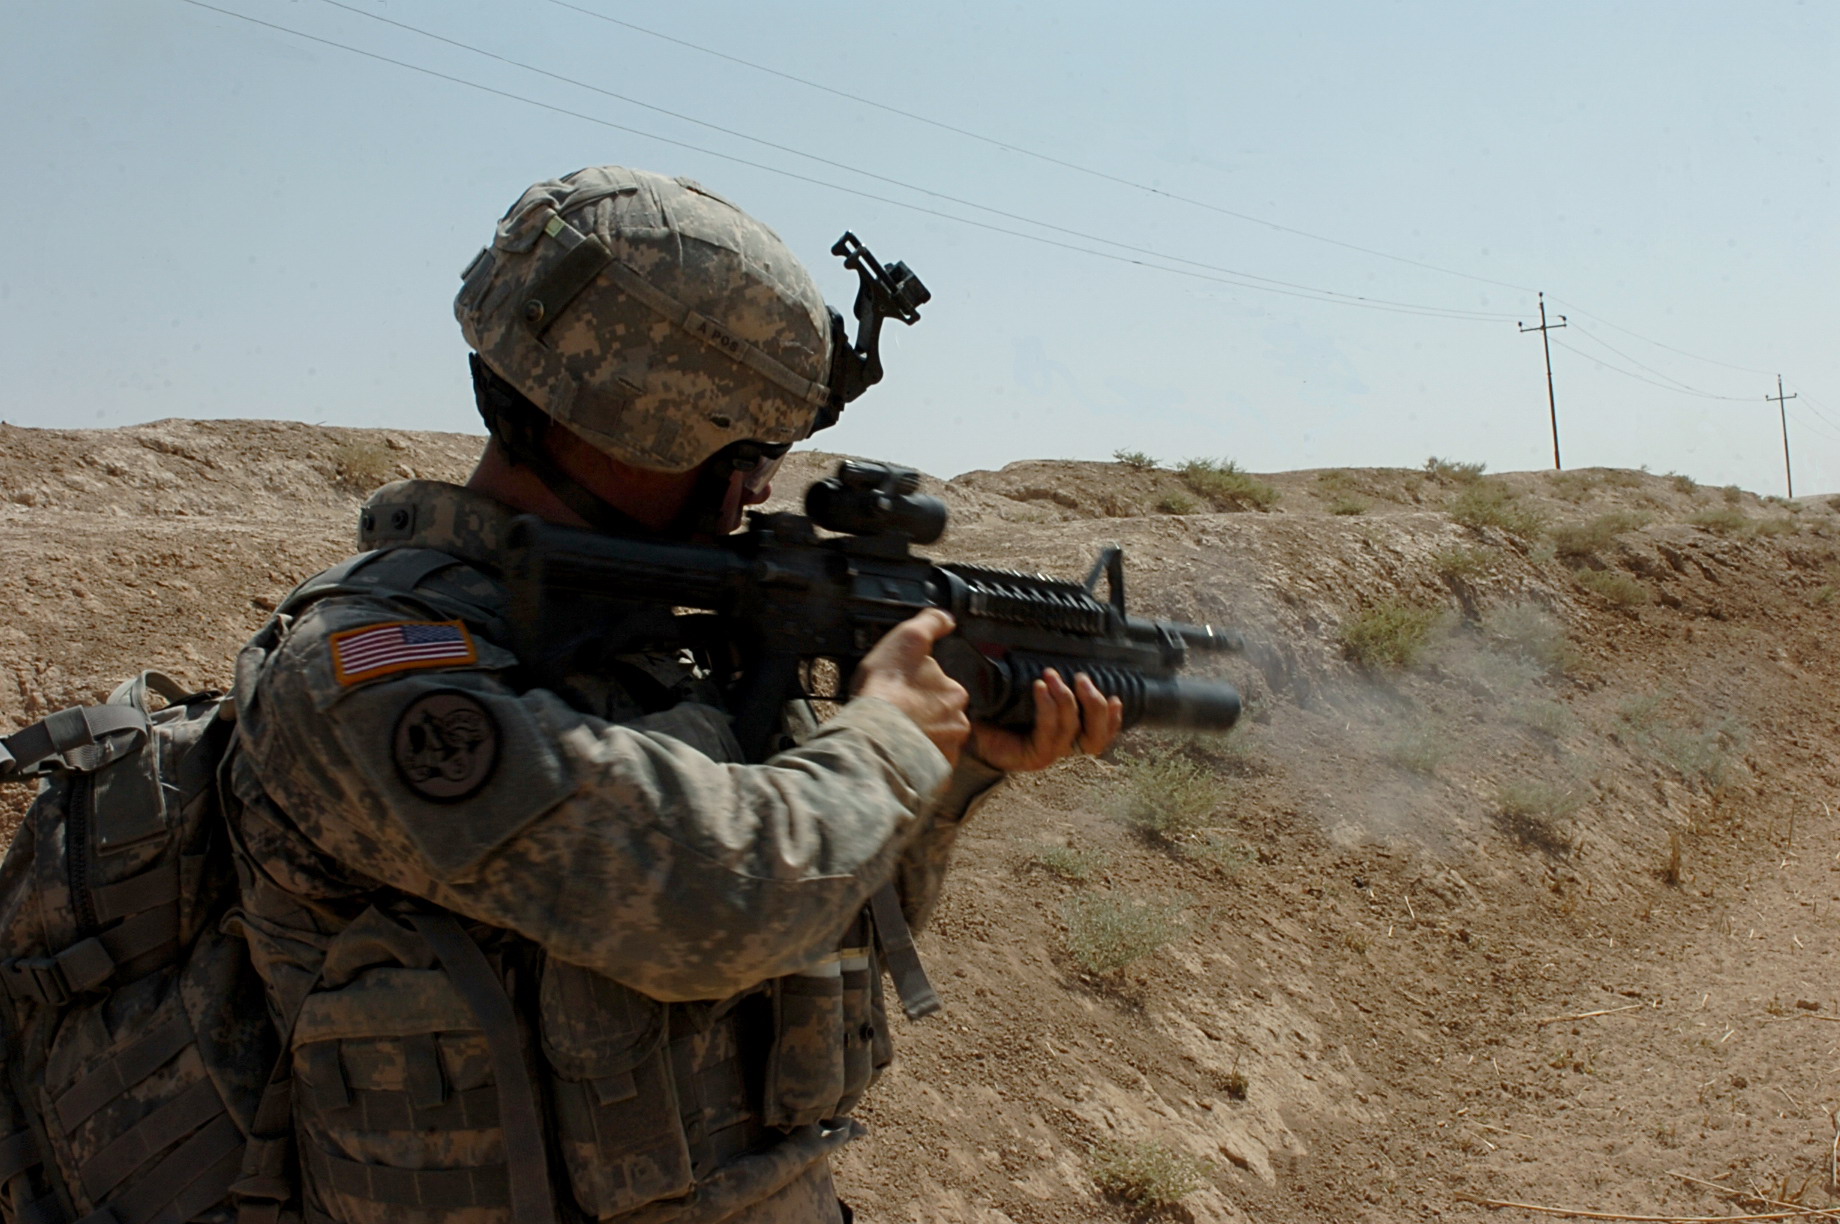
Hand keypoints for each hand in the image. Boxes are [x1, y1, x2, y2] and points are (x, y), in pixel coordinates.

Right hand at [851, 609, 970, 765]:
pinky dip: (913, 761)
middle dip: (925, 716)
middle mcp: (958, 725)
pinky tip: (894, 753)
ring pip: (935, 742)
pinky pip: (924, 766)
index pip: (945, 688)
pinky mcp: (932, 777)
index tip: (905, 691)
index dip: (924, 688)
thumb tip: (946, 619)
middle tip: (899, 714)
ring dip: (920, 739)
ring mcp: (946, 753)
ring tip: (894, 735)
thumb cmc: (888, 689)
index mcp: (955, 694)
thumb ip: (931, 624)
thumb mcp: (907, 640)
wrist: (874, 739)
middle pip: (942, 717)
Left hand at [968, 669, 1124, 772]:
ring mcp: (1048, 753)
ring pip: (1072, 732)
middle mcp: (1062, 746)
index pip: (1100, 733)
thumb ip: (1047, 682)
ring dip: (1066, 700)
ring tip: (1051, 676)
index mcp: (1067, 734)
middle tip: (1081, 678)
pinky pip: (1048, 733)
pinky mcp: (1032, 757)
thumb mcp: (1024, 691)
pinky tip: (1039, 688)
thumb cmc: (996, 709)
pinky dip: (1047, 708)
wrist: (965, 728)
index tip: (1116, 697)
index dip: (1113, 719)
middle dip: (1094, 705)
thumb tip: (1056, 652)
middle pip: (1096, 737)